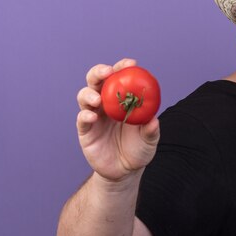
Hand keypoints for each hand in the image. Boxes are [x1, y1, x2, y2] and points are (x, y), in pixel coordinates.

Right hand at [76, 58, 159, 180]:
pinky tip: (92, 117)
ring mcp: (94, 116)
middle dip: (100, 72)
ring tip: (98, 99)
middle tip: (108, 72)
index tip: (131, 63)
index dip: (123, 68)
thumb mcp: (149, 141)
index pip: (119, 78)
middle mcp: (105, 104)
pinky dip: (85, 115)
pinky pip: (82, 120)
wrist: (125, 171)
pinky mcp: (85, 131)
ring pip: (85, 96)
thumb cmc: (139, 150)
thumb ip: (151, 130)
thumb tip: (154, 120)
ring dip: (89, 94)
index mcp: (121, 100)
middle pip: (96, 81)